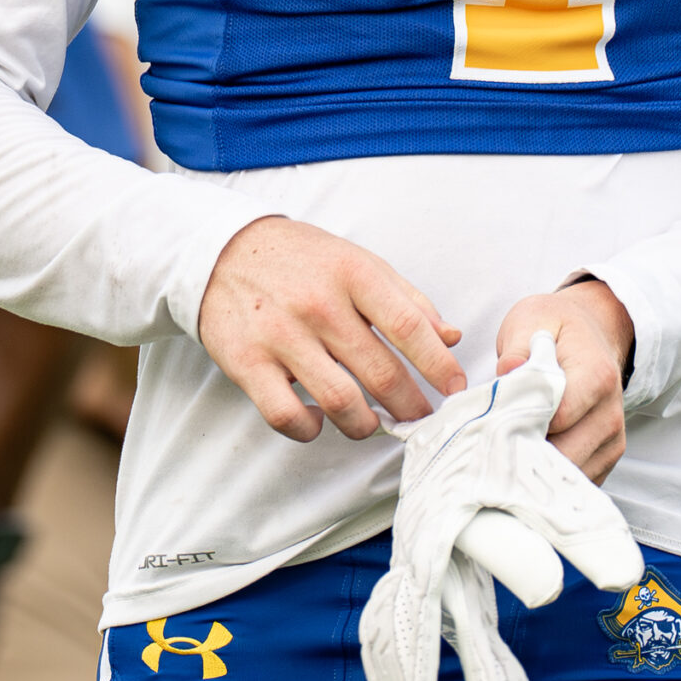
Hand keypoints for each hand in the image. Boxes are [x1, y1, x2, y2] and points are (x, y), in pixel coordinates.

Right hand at [198, 216, 465, 443]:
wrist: (224, 252)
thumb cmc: (304, 261)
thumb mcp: (359, 263)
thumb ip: (407, 300)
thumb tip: (451, 338)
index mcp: (353, 274)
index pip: (409, 327)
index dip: (439, 365)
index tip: (456, 389)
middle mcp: (319, 304)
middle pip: (380, 372)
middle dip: (411, 406)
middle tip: (422, 418)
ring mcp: (280, 336)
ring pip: (339, 401)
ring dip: (366, 424)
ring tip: (375, 423)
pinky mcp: (247, 363)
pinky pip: (286, 415)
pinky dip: (310, 429)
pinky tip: (320, 421)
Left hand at [495, 281, 633, 482]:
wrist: (592, 333)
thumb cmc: (556, 328)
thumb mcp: (532, 319)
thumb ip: (517, 346)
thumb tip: (508, 372)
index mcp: (596, 376)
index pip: (559, 417)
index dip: (521, 423)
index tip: (491, 423)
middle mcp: (611, 412)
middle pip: (565, 454)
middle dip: (525, 453)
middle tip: (491, 445)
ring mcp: (612, 439)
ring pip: (569, 474)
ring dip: (536, 469)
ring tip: (507, 451)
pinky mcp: (606, 457)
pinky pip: (575, 480)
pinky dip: (550, 477)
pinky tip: (527, 459)